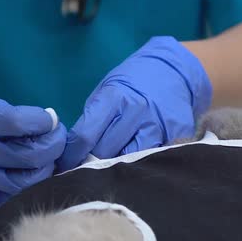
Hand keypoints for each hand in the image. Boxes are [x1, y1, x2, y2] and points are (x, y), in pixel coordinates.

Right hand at [0, 96, 65, 205]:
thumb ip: (22, 116)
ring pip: (25, 182)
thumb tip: (52, 123)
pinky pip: (14, 198)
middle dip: (54, 146)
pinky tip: (33, 173)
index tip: (51, 120)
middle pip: (30, 157)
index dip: (44, 122)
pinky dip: (30, 188)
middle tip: (57, 138)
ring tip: (48, 158)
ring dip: (45, 169)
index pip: (19, 124)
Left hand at [57, 36, 212, 170]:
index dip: (71, 155)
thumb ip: (93, 120)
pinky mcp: (176, 138)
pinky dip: (140, 164)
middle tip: (86, 167)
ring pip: (130, 162)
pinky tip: (136, 161)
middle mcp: (138, 113)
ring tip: (111, 167)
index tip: (65, 165)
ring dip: (117, 166)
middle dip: (92, 162)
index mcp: (116, 98)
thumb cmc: (134, 83)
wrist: (176, 73)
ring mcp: (159, 127)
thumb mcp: (108, 91)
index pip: (86, 136)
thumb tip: (75, 152)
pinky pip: (152, 160)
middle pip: (106, 153)